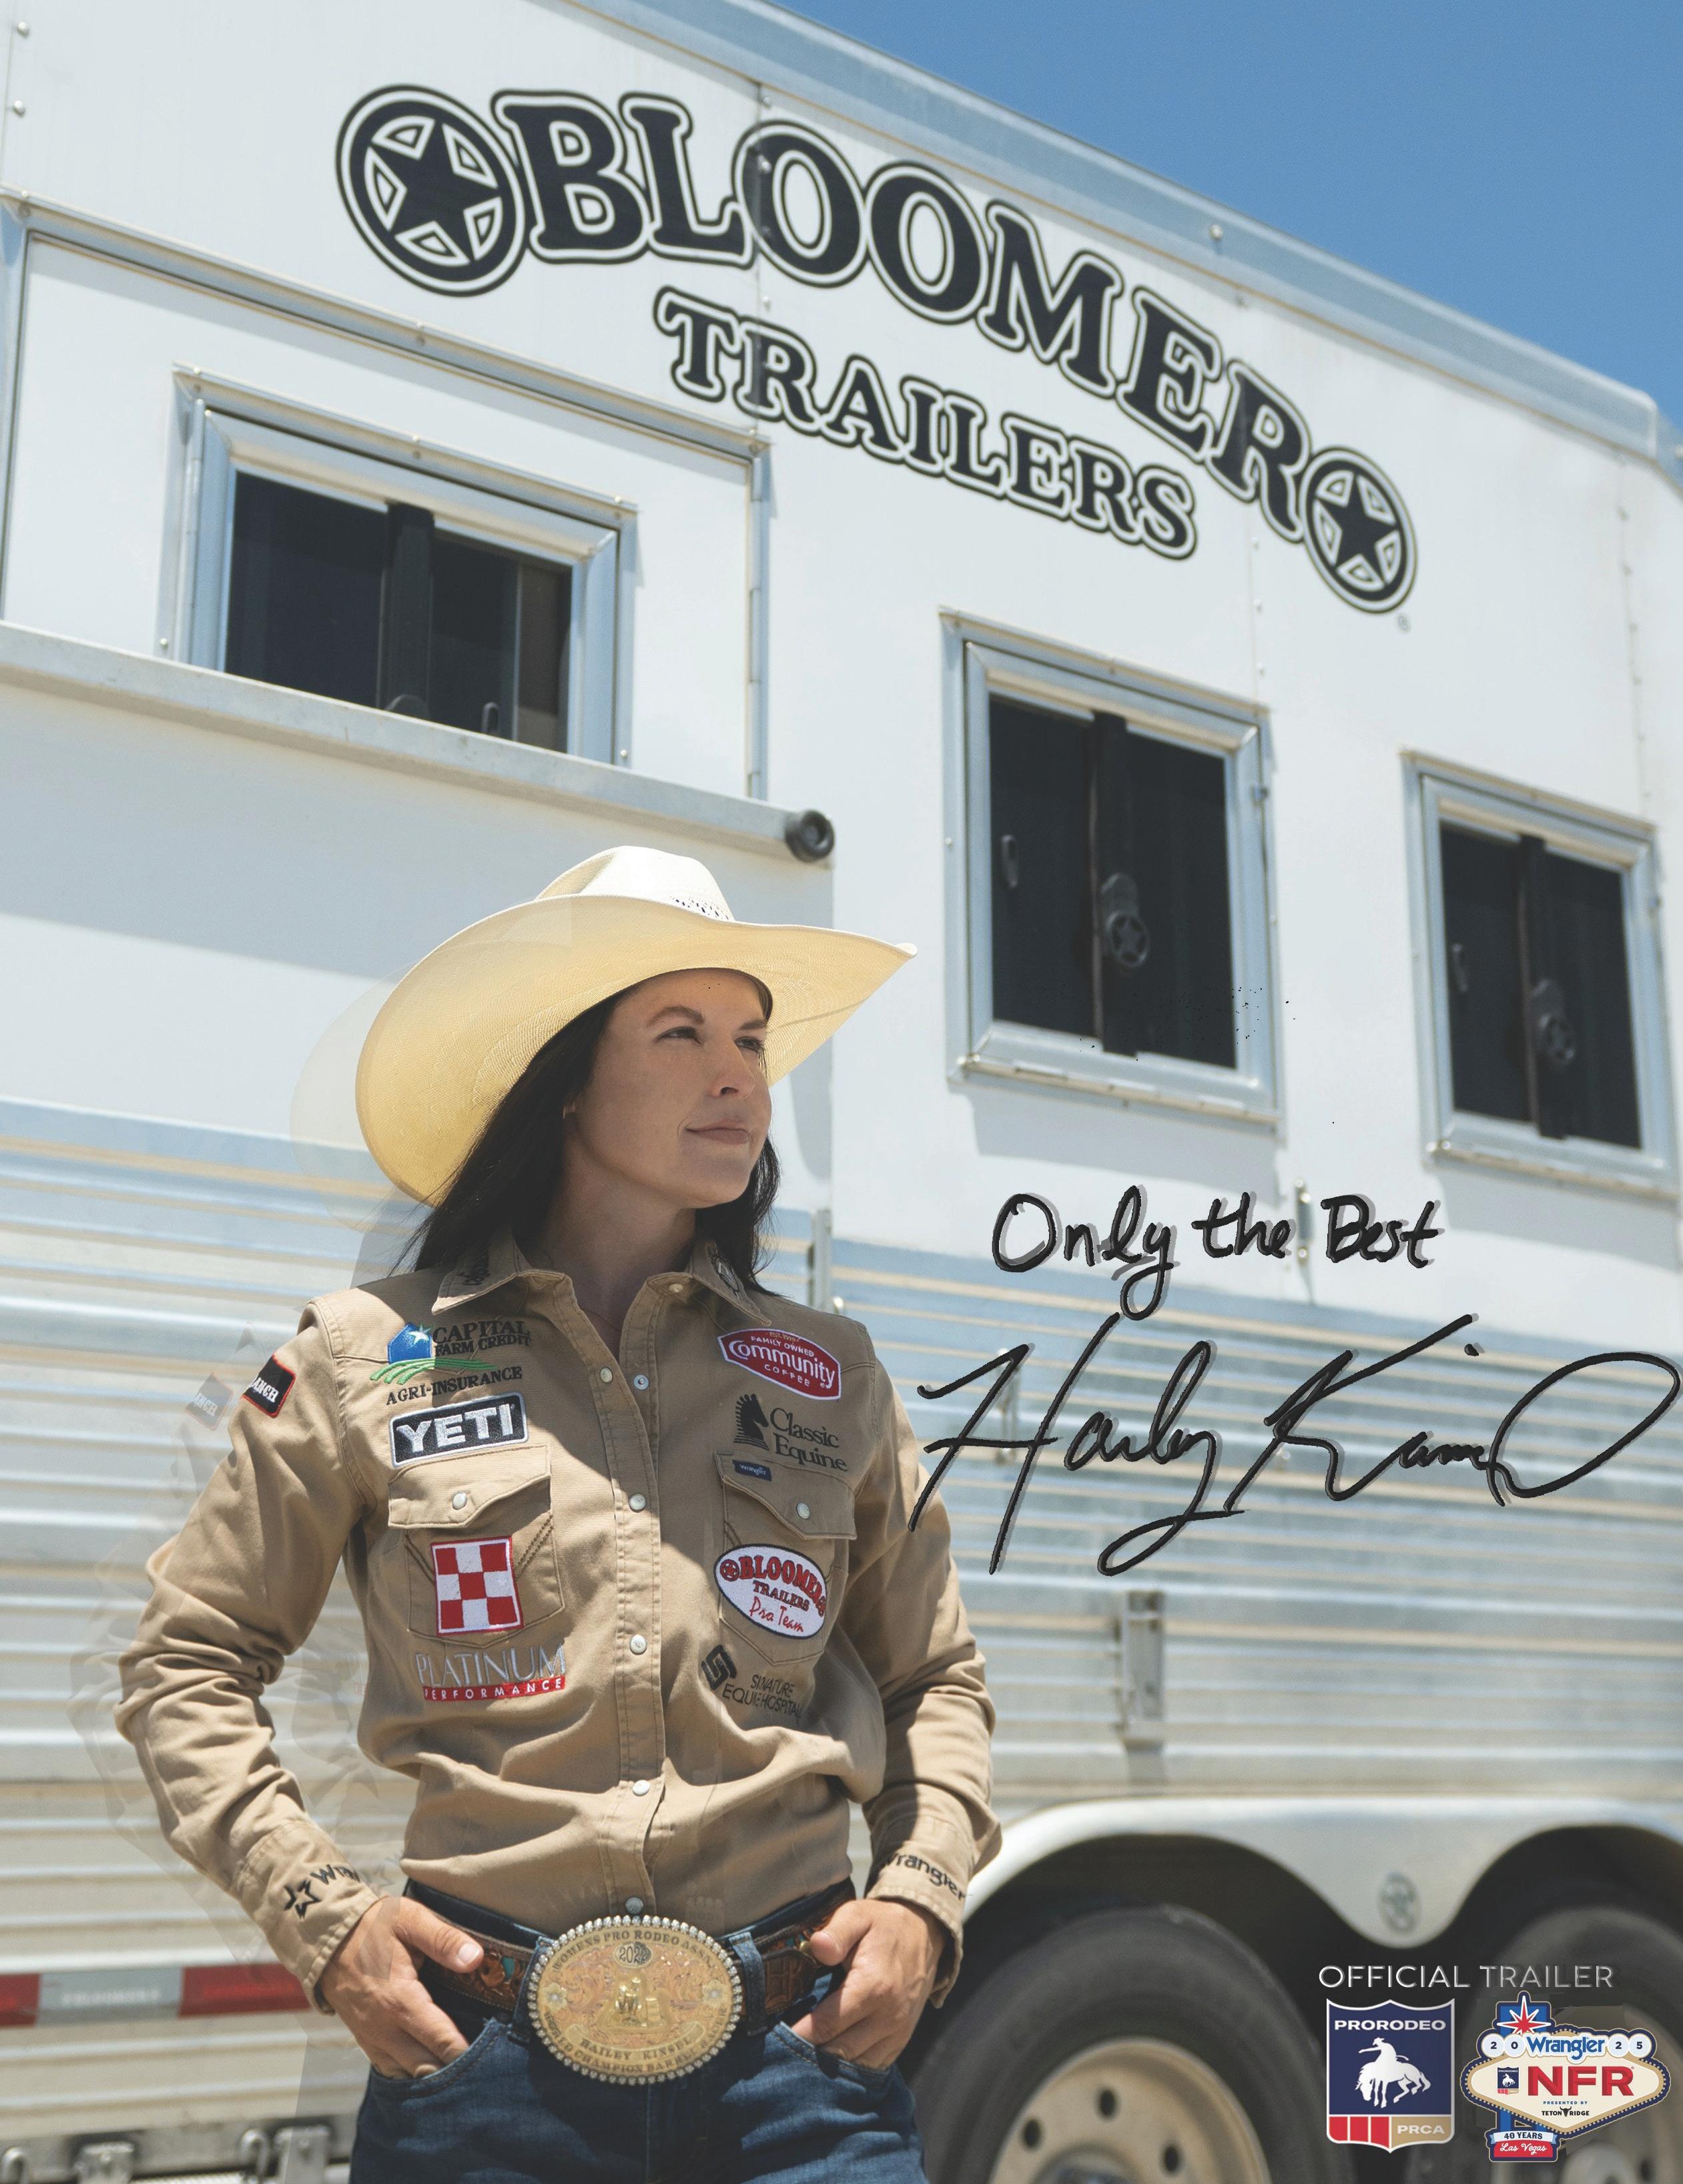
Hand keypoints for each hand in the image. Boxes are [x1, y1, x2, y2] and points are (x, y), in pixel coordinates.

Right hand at [318, 1896, 484, 2077]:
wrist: (326, 1937)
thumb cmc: (372, 1927)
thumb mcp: (410, 1920)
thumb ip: (444, 1939)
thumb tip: (475, 1958)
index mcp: (401, 2002)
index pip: (442, 2042)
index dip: (468, 2054)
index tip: (493, 2056)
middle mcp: (385, 2030)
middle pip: (427, 2069)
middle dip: (455, 2070)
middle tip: (484, 2064)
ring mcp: (372, 2039)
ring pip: (408, 2075)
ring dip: (433, 2075)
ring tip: (462, 2067)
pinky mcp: (365, 2040)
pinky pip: (391, 2069)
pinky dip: (411, 2072)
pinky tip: (430, 2062)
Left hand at [784, 1897, 946, 2070]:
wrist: (925, 1933)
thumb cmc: (883, 1925)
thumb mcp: (858, 1915)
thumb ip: (836, 1932)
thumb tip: (816, 1946)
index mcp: (873, 1987)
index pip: (827, 2024)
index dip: (798, 2034)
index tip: (773, 2038)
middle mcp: (888, 2017)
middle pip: (838, 2052)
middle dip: (808, 2054)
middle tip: (780, 2052)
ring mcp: (897, 2032)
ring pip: (855, 2065)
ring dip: (828, 2066)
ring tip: (800, 2058)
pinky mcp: (901, 2040)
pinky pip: (872, 2066)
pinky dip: (849, 2066)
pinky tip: (829, 2058)